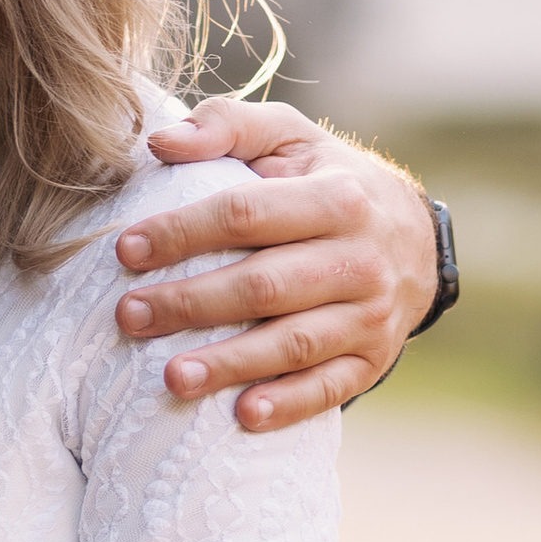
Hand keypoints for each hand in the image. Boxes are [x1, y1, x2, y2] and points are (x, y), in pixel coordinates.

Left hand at [114, 99, 437, 428]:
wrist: (414, 236)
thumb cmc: (327, 181)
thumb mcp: (290, 138)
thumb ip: (228, 126)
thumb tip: (162, 144)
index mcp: (337, 198)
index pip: (248, 215)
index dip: (183, 233)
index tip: (126, 250)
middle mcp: (360, 258)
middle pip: (265, 285)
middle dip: (192, 303)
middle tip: (129, 316)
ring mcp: (371, 314)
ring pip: (295, 342)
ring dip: (231, 363)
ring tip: (170, 377)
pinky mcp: (373, 359)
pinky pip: (330, 387)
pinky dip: (289, 404)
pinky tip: (244, 415)